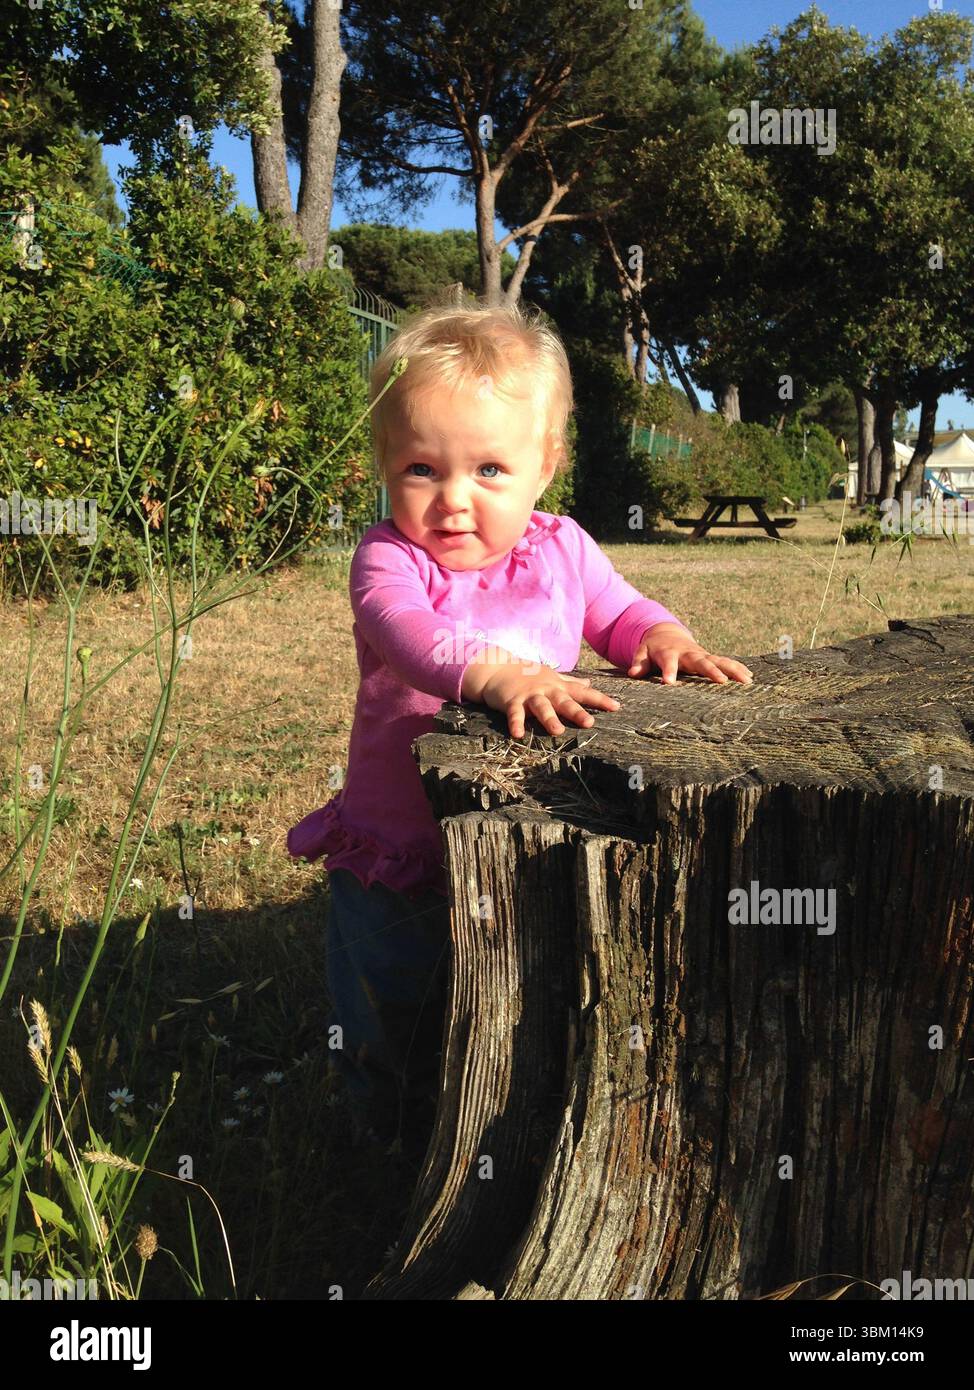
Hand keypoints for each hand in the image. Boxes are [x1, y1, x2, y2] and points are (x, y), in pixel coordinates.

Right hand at [480, 662, 620, 738]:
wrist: (497, 668)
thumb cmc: (527, 674)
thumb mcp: (551, 676)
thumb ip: (570, 682)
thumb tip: (589, 684)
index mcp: (558, 686)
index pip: (582, 693)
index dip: (599, 700)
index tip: (616, 707)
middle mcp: (546, 690)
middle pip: (564, 702)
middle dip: (576, 712)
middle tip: (590, 723)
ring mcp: (529, 696)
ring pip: (541, 708)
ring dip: (549, 719)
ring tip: (558, 731)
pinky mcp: (512, 702)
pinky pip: (514, 714)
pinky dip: (516, 724)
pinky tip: (518, 735)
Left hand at [628, 622, 753, 685]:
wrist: (666, 634)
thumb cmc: (653, 648)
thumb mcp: (642, 653)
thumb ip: (638, 663)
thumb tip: (633, 673)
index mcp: (669, 653)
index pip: (668, 662)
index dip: (669, 671)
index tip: (669, 683)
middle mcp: (688, 653)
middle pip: (700, 661)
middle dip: (711, 670)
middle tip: (721, 681)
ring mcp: (701, 654)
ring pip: (719, 660)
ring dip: (732, 669)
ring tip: (746, 680)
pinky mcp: (709, 657)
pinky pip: (725, 662)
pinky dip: (737, 668)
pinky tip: (749, 677)